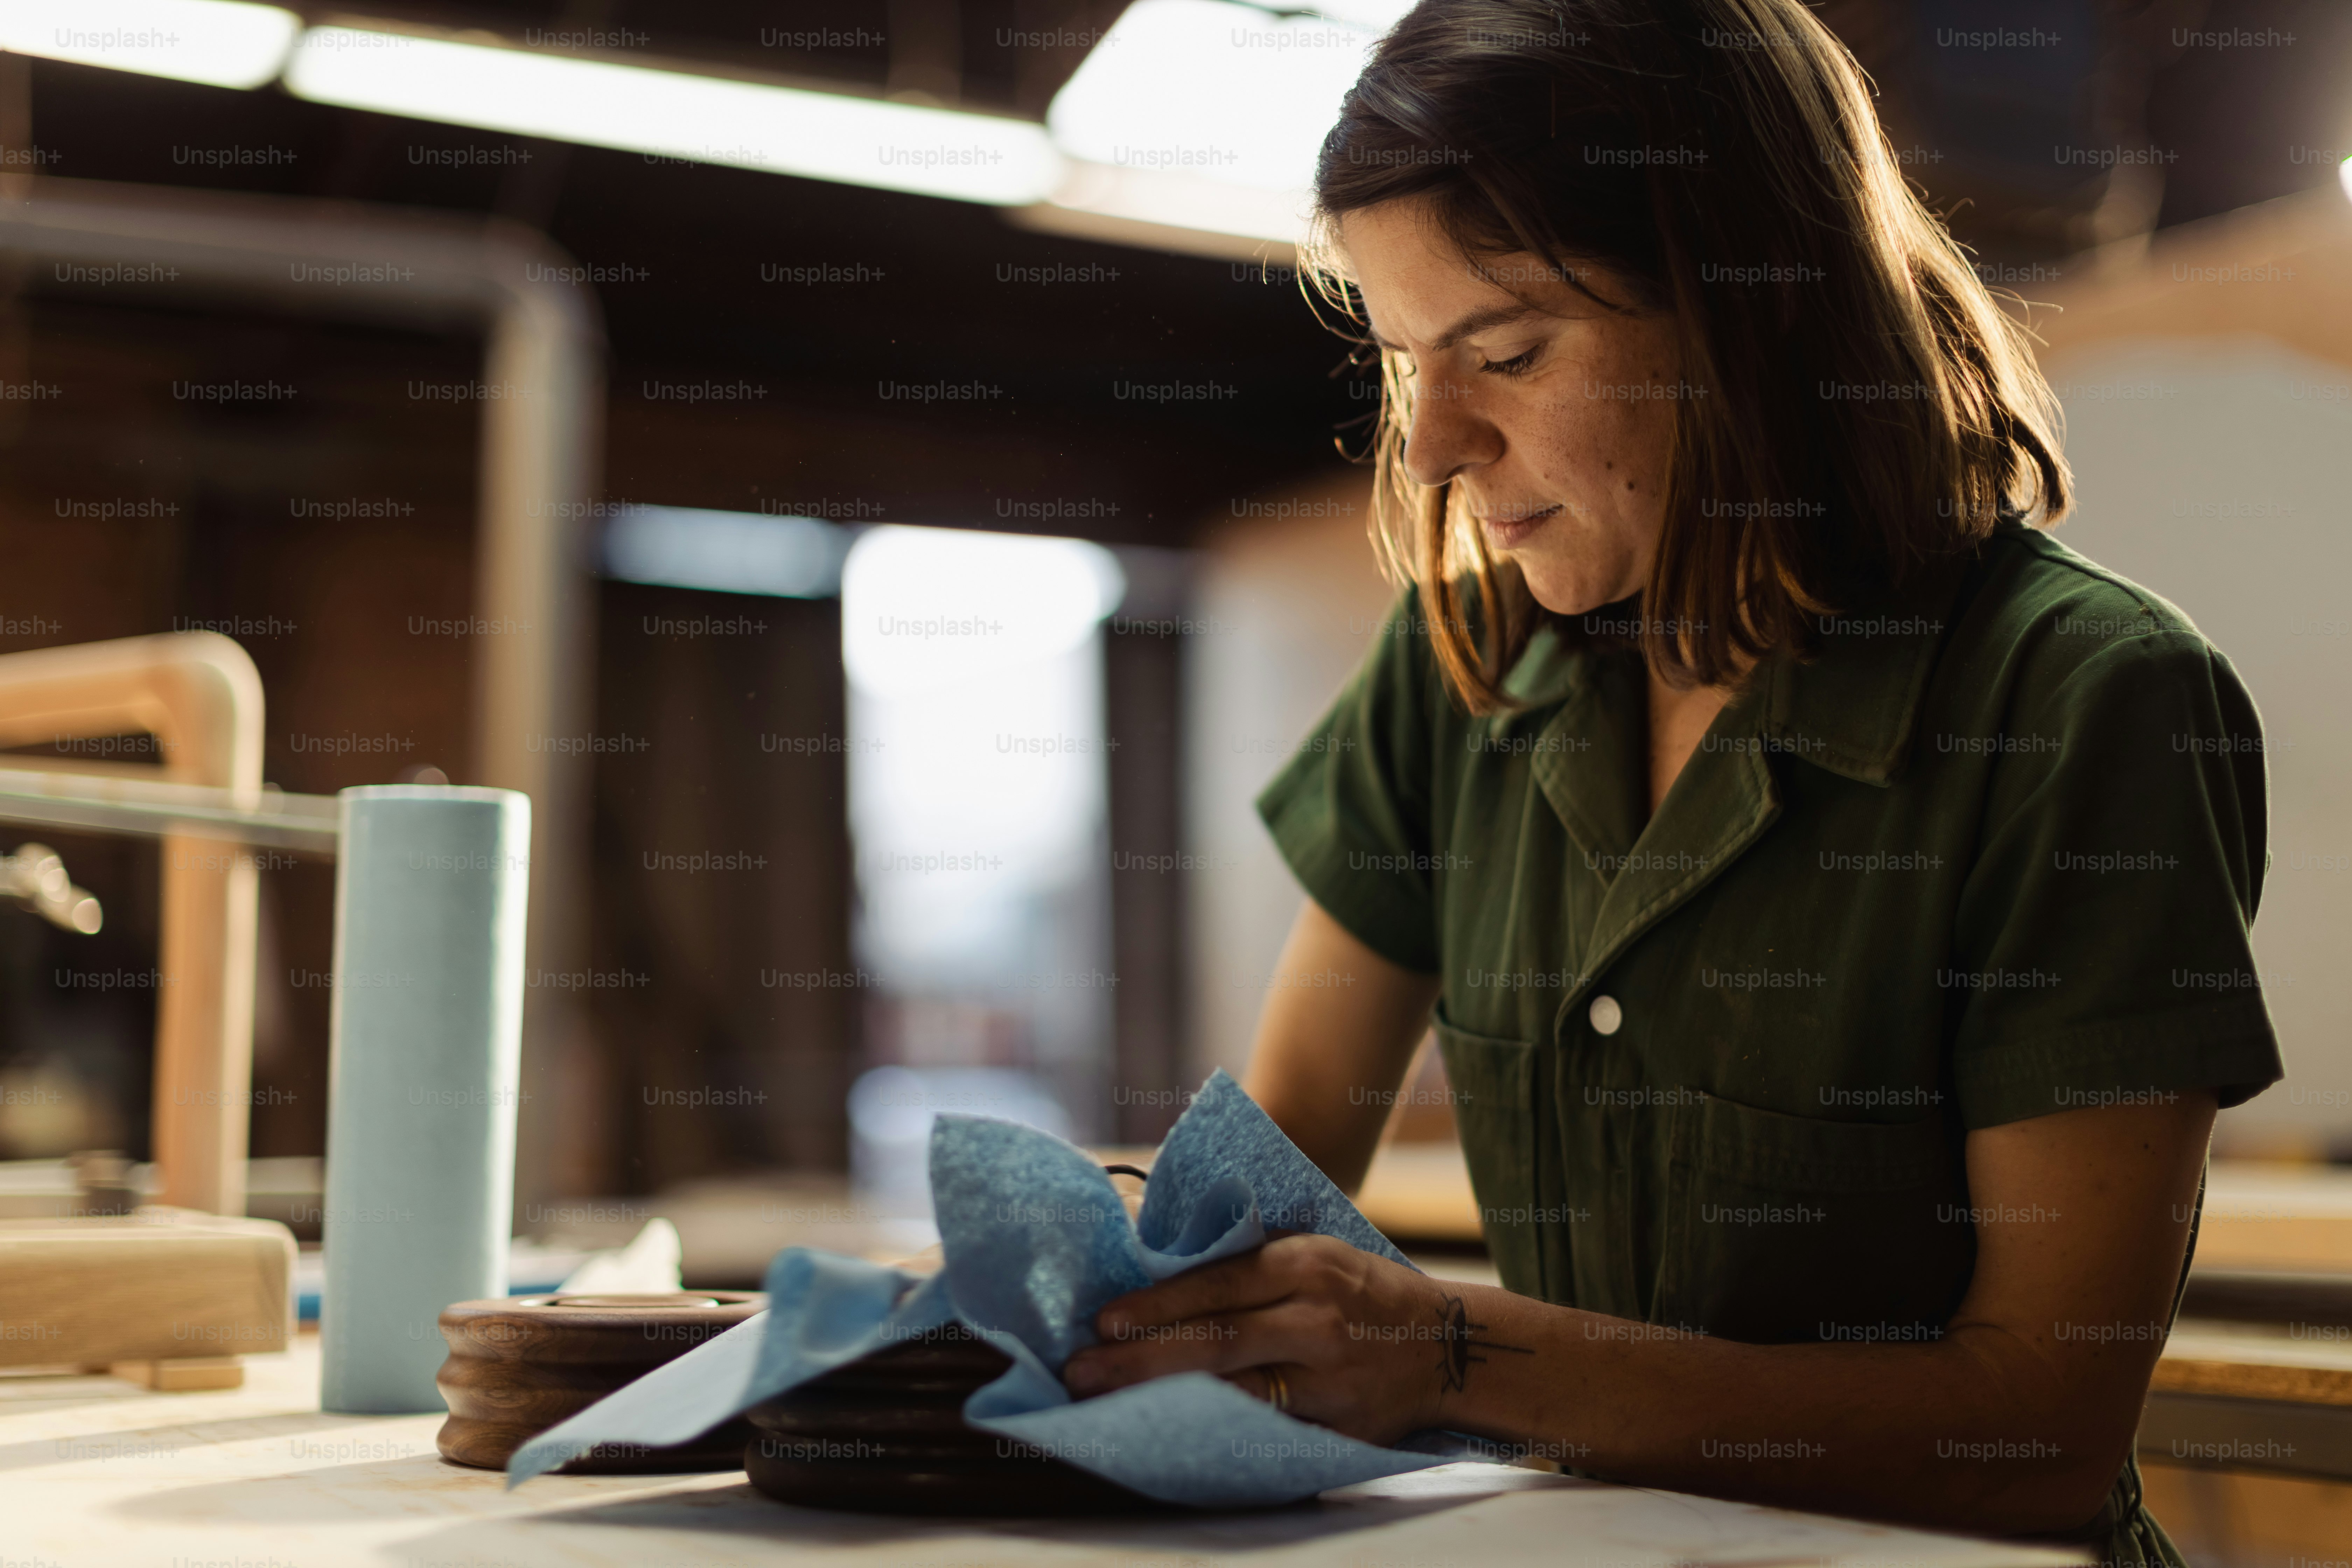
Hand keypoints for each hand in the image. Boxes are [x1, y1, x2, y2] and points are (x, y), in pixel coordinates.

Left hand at [1061, 1233, 1469, 1446]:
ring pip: (1237, 1394)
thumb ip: (1246, 1264)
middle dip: (1139, 1360)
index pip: (1216, 1285)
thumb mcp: (1312, 1253)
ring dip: (1167, 1402)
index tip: (1103, 1320)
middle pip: (1216, 1343)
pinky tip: (1174, 1438)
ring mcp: (1329, 1380)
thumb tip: (1155, 1265)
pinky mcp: (1339, 1428)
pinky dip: (1219, 1437)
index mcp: (1305, 1265)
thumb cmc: (1361, 1291)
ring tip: (1109, 1408)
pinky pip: (1269, 1435)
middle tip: (1080, 1371)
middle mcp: (1316, 1320)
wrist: (1446, 1344)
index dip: (1156, 1305)